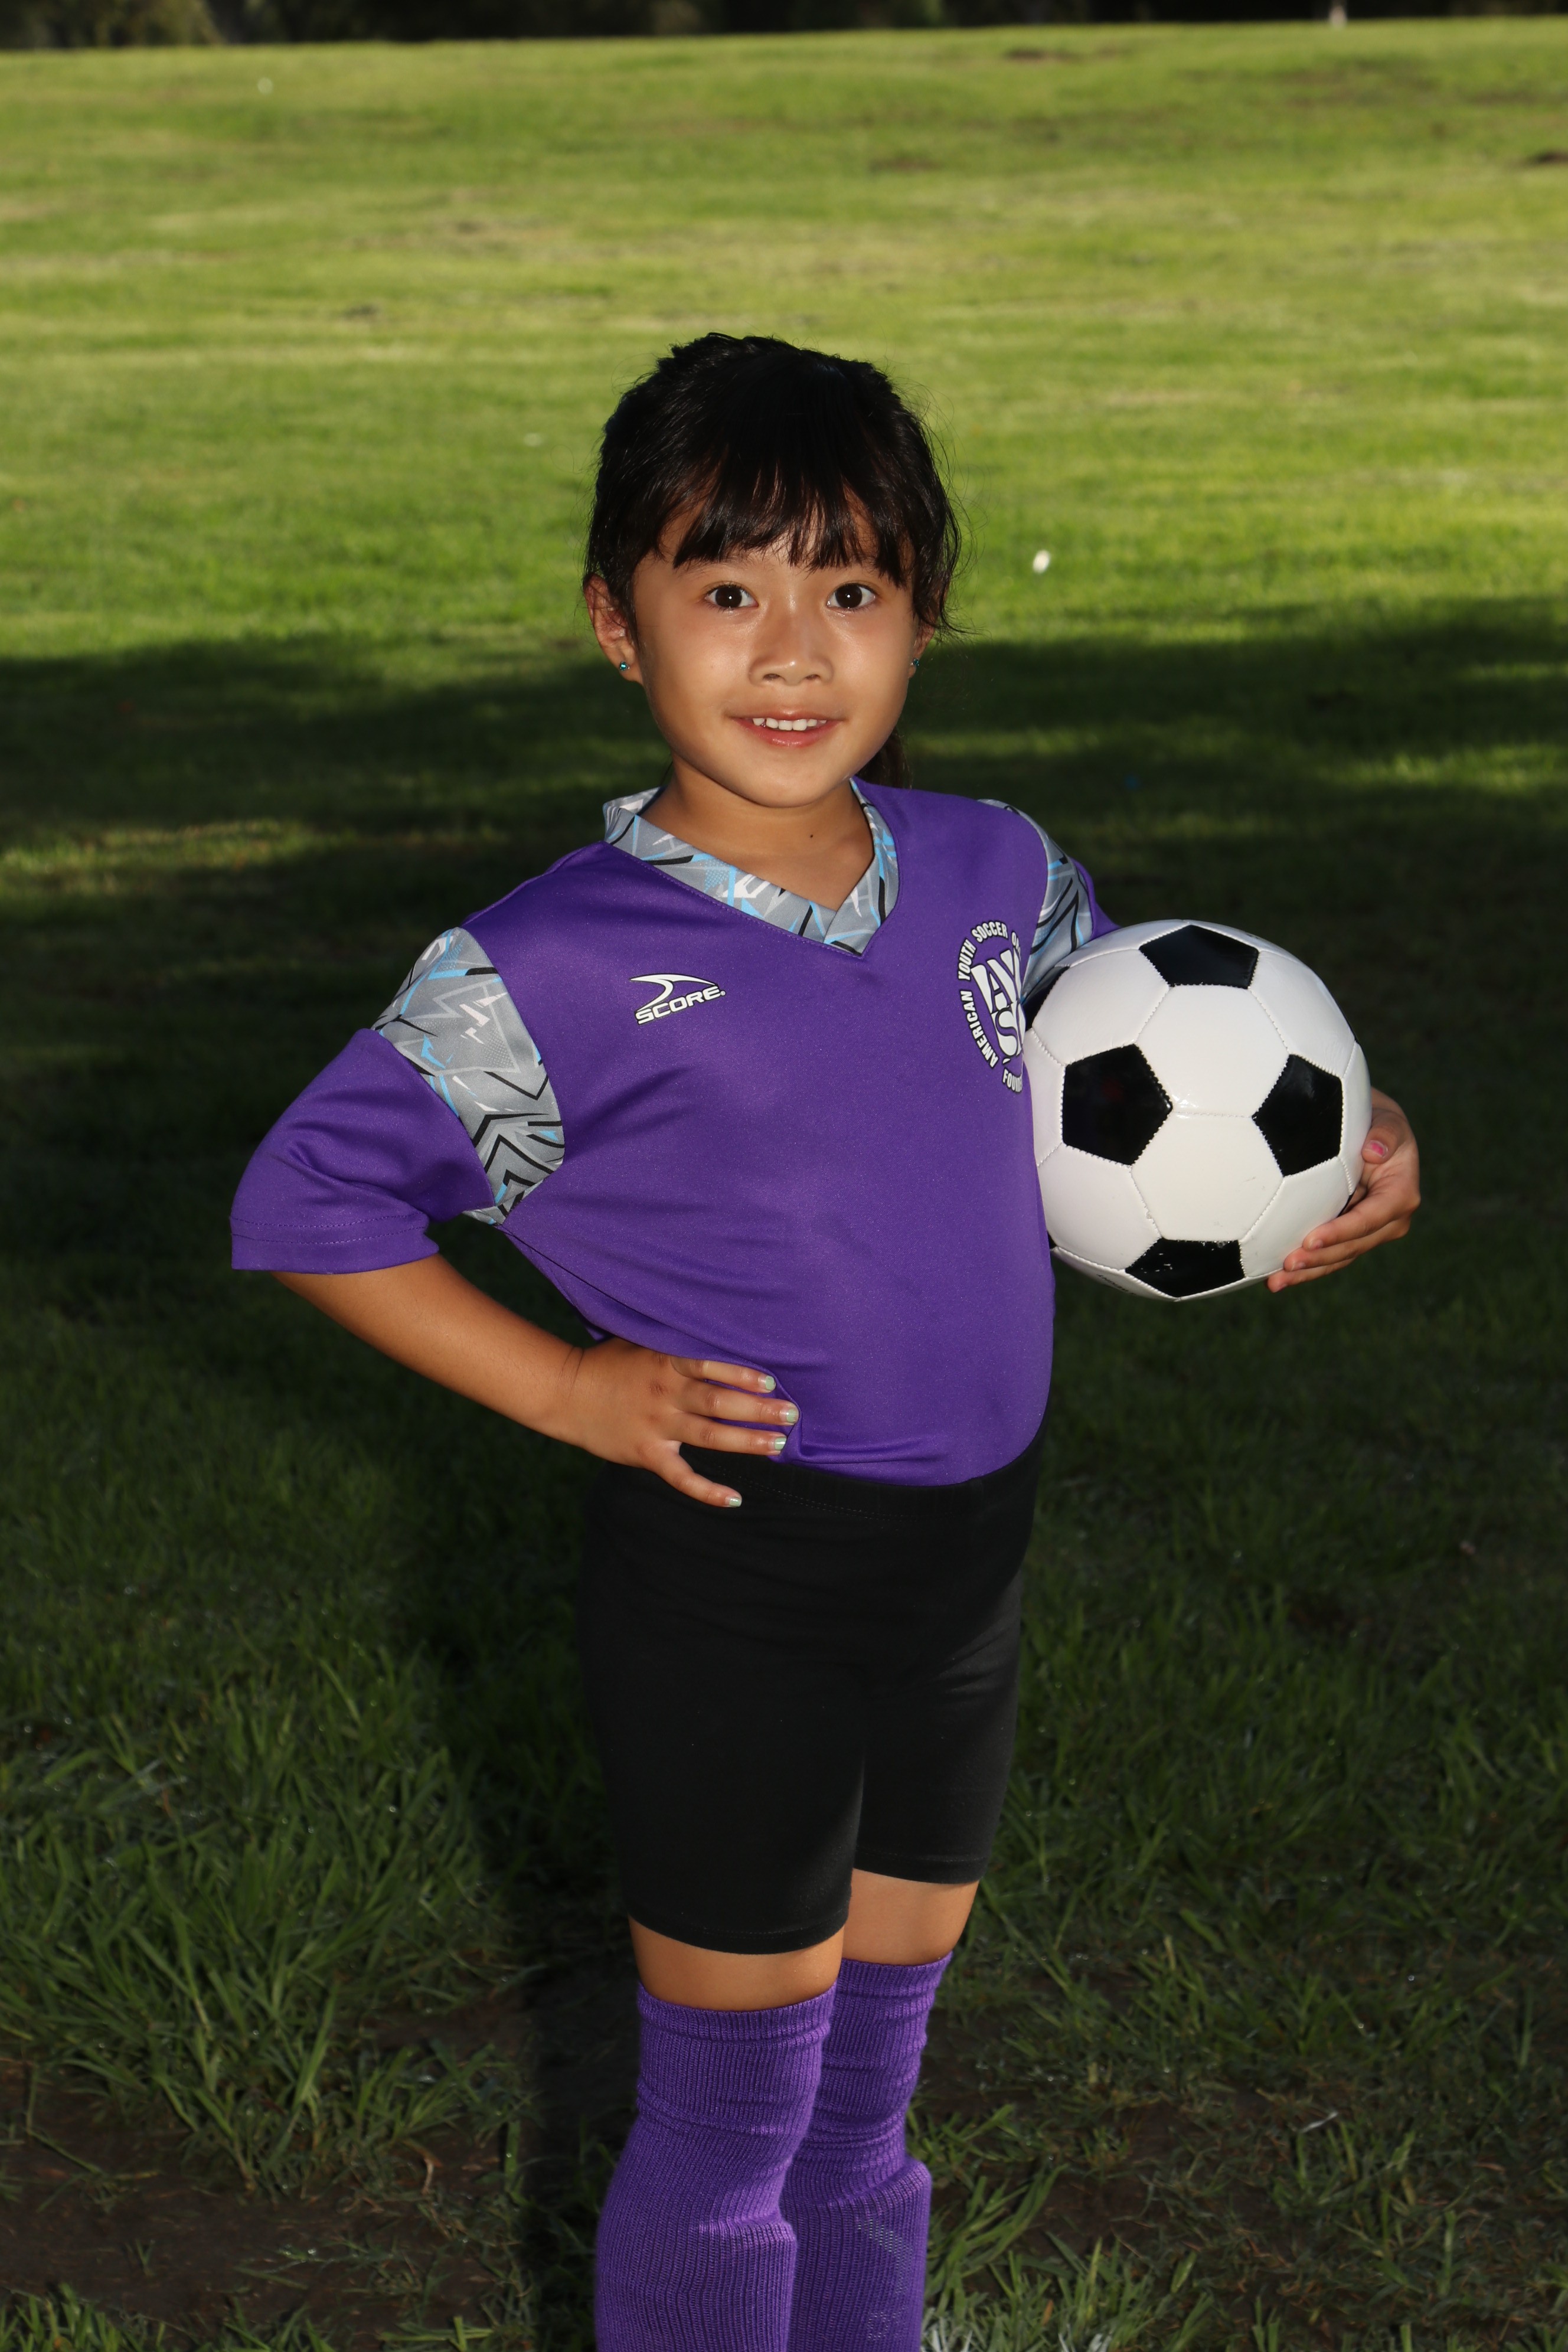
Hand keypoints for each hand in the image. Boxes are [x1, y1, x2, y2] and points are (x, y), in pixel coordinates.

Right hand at [550, 1338, 797, 1507]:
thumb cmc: (609, 1363)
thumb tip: (718, 1332)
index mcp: (664, 1364)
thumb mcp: (642, 1342)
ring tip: (778, 1443)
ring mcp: (656, 1426)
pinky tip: (734, 1498)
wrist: (566, 1393)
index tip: (771, 1381)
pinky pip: (681, 1477)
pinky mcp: (646, 1454)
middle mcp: (664, 1394)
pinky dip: (707, 1490)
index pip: (710, 1367)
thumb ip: (677, 1344)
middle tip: (791, 1414)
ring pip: (709, 1437)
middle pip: (719, 1403)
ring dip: (747, 1441)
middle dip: (758, 1409)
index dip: (742, 1375)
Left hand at [1267, 1087, 1419, 1291]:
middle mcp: (1389, 1220)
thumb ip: (1385, 1133)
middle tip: (1287, 1264)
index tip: (1311, 1240)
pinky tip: (1276, 1279)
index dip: (1341, 1232)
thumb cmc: (1376, 1121)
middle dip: (1320, 1258)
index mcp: (1400, 1194)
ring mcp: (1368, 1232)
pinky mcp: (1348, 1236)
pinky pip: (1328, 1256)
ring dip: (1308, 1272)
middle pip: (1352, 1246)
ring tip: (1276, 1281)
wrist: (1369, 1130)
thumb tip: (1375, 1150)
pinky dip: (1305, 1268)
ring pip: (1338, 1258)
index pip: (1369, 1218)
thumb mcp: (1387, 1120)